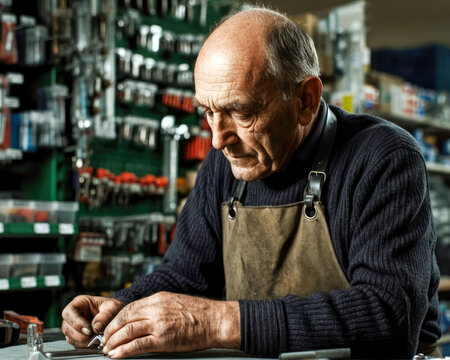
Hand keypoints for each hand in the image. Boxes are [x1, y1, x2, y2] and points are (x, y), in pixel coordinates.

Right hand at [62, 295, 124, 347]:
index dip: (76, 323)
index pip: (69, 312)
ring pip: (70, 338)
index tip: (89, 331)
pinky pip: (76, 344)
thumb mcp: (113, 307)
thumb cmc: (113, 308)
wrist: (118, 316)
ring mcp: (74, 327)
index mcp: (79, 303)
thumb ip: (105, 316)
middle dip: (79, 335)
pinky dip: (85, 346)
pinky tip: (95, 344)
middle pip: (67, 327)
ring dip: (82, 342)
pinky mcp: (78, 337)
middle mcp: (74, 315)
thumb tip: (96, 327)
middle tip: (93, 339)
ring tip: (96, 341)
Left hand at [102, 291, 239, 358]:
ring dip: (114, 342)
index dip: (116, 318)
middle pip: (124, 318)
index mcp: (158, 298)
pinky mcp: (163, 339)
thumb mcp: (176, 301)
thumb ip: (159, 307)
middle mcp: (156, 308)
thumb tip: (144, 316)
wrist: (216, 320)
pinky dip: (124, 350)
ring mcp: (159, 324)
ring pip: (127, 331)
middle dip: (110, 330)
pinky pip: (138, 345)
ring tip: (108, 350)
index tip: (110, 327)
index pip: (129, 307)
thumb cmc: (200, 313)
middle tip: (104, 340)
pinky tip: (116, 355)